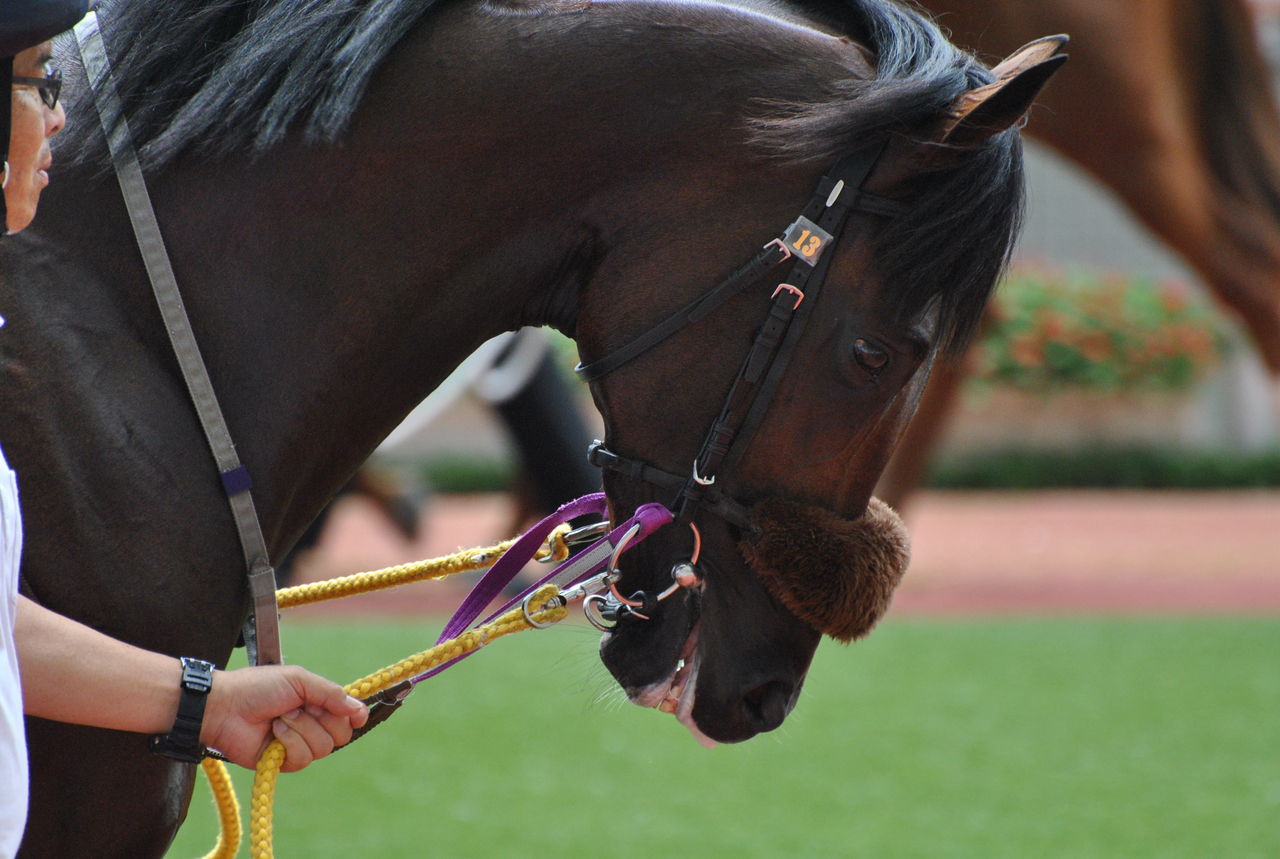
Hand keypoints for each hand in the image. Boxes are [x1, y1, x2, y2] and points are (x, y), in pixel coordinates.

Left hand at [199, 665, 368, 771]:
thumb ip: (330, 694)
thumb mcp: (299, 680)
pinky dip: (289, 744)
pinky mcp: (284, 762)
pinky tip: (274, 734)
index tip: (355, 715)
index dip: (354, 716)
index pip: (349, 715)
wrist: (225, 708)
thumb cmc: (258, 687)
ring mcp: (298, 744)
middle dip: (321, 719)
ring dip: (300, 730)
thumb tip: (359, 710)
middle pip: (341, 734)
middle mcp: (312, 724)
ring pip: (322, 748)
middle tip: (298, 707)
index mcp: (317, 702)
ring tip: (279, 719)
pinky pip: (303, 759)